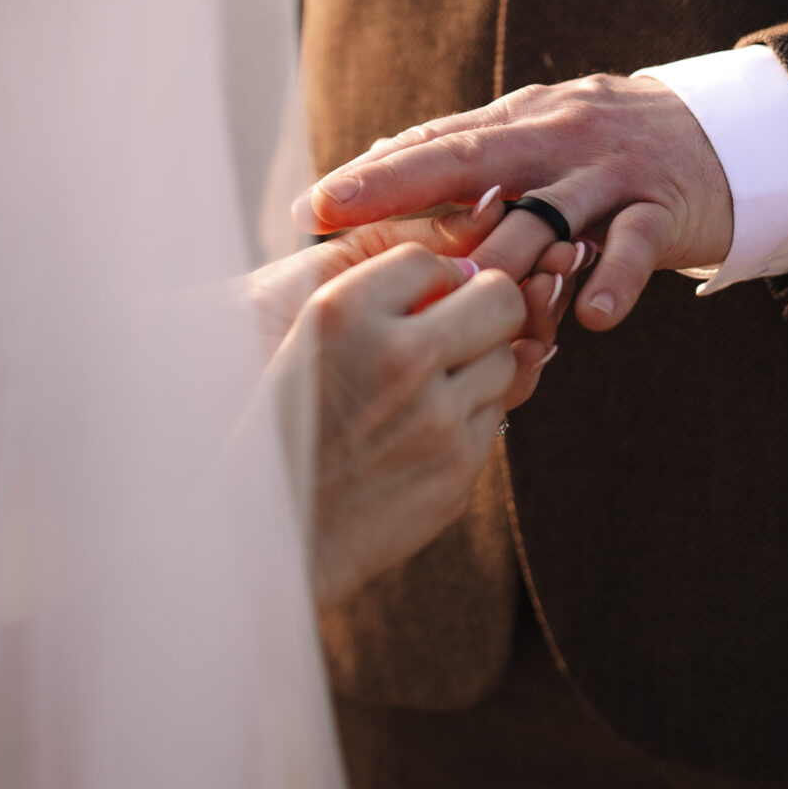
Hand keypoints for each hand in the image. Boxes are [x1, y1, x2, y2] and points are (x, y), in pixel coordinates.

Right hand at [256, 220, 572, 609]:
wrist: (279, 529)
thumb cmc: (296, 422)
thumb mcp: (313, 337)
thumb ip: (384, 295)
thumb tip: (476, 273)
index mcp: (343, 311)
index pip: (427, 259)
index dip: (430, 278)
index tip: (421, 301)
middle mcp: (397, 355)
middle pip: (497, 295)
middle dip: (485, 305)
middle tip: (461, 327)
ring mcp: (435, 414)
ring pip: (508, 355)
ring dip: (480, 362)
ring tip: (434, 387)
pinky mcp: (458, 465)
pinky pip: (497, 412)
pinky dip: (471, 414)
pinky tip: (428, 431)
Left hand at [296, 74, 733, 332]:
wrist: (722, 133)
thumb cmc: (605, 145)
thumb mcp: (535, 134)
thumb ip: (465, 150)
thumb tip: (373, 159)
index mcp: (518, 124)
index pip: (433, 146)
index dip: (372, 176)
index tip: (311, 206)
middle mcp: (556, 139)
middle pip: (472, 163)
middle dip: (402, 192)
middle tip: (344, 226)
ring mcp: (610, 172)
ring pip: (547, 216)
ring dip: (505, 262)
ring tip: (465, 302)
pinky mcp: (664, 207)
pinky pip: (635, 245)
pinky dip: (613, 280)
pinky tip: (589, 318)